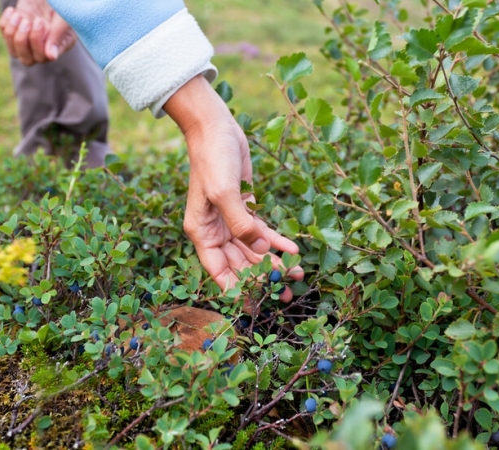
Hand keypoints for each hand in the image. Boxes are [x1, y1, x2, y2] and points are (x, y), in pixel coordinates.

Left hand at [0, 0, 76, 65]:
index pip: (42, 57)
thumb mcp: (62, 20)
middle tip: (26, 21)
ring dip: (12, 31)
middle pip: (26, 60)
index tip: (39, 20)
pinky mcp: (15, 31)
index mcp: (57, 48)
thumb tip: (51, 57)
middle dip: (22, 39)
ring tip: (20, 15)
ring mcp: (27, 42)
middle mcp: (42, 50)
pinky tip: (13, 11)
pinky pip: (4, 33)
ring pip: (12, 50)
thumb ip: (57, 36)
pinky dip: (6, 21)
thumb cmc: (61, 7)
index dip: (36, 40)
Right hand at [164, 76, 303, 313]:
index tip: (257, 305)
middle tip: (286, 293)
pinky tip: (294, 249)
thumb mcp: (224, 194)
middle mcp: (215, 232)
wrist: (216, 129)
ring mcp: (231, 221)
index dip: (237, 290)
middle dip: (263, 279)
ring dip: (274, 262)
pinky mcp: (246, 208)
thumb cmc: (212, 160)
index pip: (219, 271)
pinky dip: (278, 241)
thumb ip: (241, 224)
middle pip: (240, 265)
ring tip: (296, 274)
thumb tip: (260, 249)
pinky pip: (263, 232)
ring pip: (254, 251)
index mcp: (201, 233)